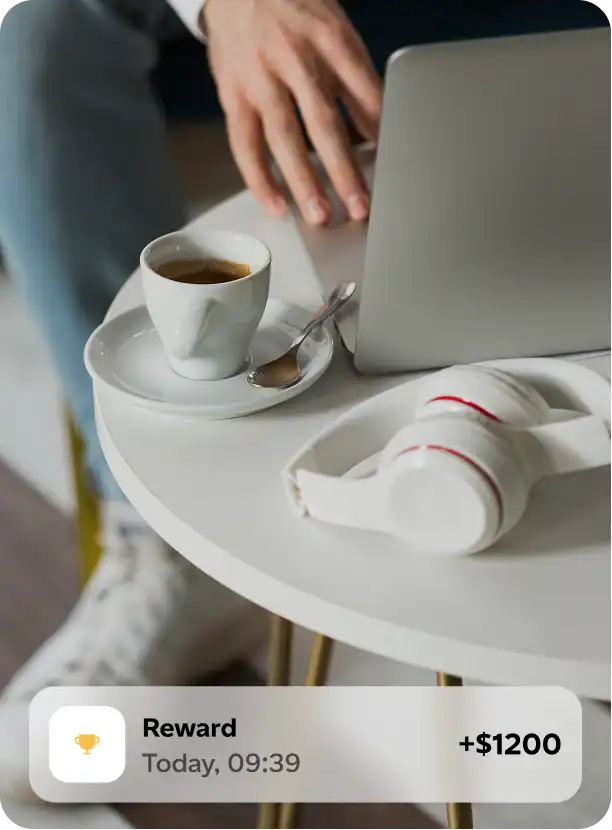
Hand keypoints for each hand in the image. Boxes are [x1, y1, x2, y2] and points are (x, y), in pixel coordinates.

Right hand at [203, 0, 381, 223]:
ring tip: (320, 216)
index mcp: (330, 39)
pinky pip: (244, 143)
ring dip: (303, 181)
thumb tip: (379, 133)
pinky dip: (259, 177)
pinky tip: (275, 205)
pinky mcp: (232, 94)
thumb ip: (357, 80)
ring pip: (283, 137)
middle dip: (343, 169)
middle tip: (359, 207)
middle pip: (322, 122)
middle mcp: (294, 58)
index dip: (379, 133)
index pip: (362, 92)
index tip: (393, 169)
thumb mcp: (335, 31)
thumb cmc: (294, 13)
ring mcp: (260, 78)